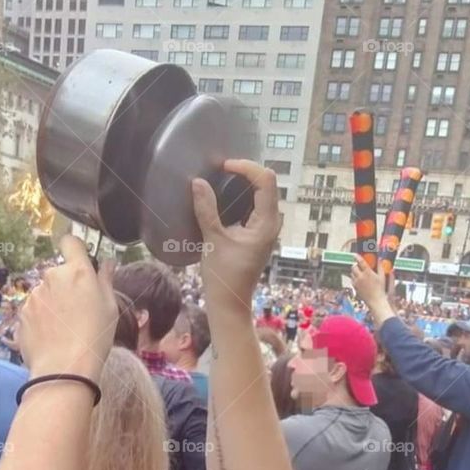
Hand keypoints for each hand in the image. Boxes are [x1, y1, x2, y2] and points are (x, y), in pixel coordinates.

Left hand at [18, 235, 116, 382]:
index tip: (80, 262)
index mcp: (77, 272)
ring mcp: (34, 295)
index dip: (75, 249)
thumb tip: (107, 263)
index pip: (70, 242)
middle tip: (78, 310)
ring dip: (52, 303)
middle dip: (66, 286)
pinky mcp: (22, 313)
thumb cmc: (94, 338)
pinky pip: (34, 310)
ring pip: (45, 292)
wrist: (64, 369)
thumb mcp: (110, 308)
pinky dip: (41, 319)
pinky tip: (51, 336)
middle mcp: (52, 277)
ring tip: (63, 328)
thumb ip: (106, 280)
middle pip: (58, 273)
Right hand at [192, 160, 281, 311]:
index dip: (246, 167)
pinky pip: (255, 206)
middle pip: (267, 184)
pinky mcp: (258, 234)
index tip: (224, 167)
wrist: (229, 303)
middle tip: (221, 170)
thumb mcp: (213, 240)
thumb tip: (197, 182)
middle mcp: (272, 223)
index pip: (266, 180)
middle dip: (246, 172)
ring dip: (244, 184)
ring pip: (262, 194)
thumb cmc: (223, 276)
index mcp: (266, 223)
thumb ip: (206, 209)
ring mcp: (266, 229)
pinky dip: (242, 197)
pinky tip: (224, 198)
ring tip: (221, 180)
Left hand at [350, 257, 392, 315]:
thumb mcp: (382, 277)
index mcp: (367, 273)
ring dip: (355, 271)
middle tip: (360, 265)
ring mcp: (356, 282)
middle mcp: (360, 277)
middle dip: (356, 265)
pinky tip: (360, 279)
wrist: (375, 301)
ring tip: (361, 273)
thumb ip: (380, 267)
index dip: (357, 257)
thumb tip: (380, 259)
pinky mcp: (355, 287)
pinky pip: (352, 280)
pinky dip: (354, 278)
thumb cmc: (380, 290)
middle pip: (353, 267)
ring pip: (352, 273)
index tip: (355, 254)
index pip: (360, 261)